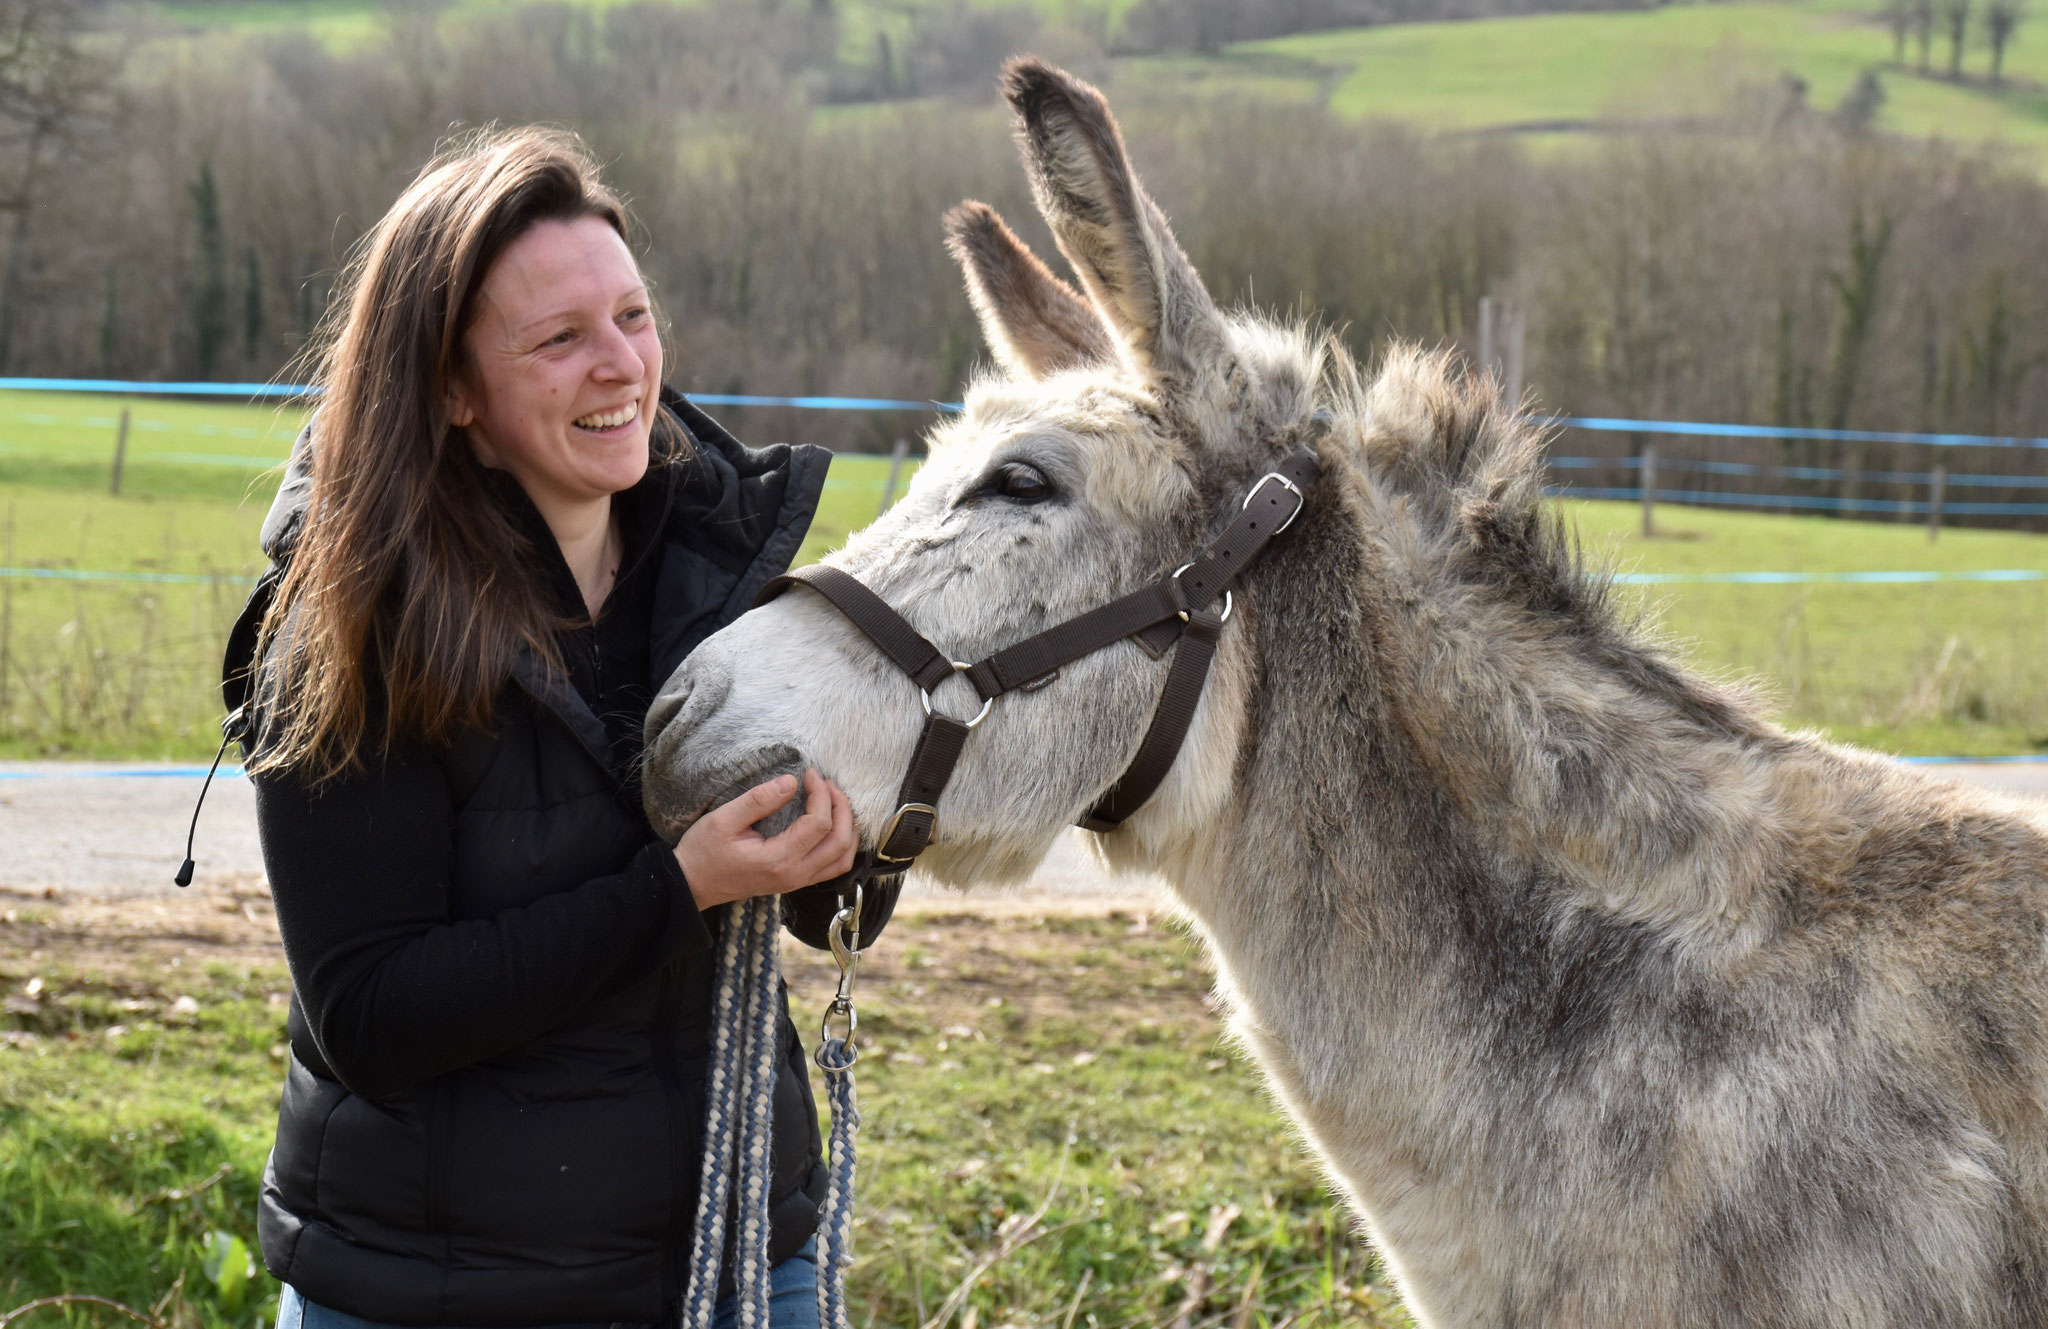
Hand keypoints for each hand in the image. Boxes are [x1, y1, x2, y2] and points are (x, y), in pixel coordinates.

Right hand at [673, 768, 856, 910]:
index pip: (819, 824)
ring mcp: (797, 882)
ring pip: (843, 859)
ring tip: (835, 801)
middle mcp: (794, 875)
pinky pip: (833, 866)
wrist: (692, 884)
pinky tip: (834, 824)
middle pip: (840, 841)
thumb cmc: (703, 852)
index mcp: (778, 860)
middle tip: (828, 784)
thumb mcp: (723, 820)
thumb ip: (759, 800)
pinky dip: (842, 844)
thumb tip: (791, 782)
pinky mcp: (795, 881)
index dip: (821, 794)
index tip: (810, 774)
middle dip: (841, 808)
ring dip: (848, 828)